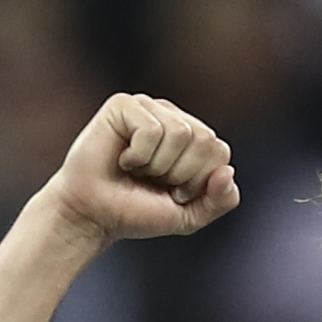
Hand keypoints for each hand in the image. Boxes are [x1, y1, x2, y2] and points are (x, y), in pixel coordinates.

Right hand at [41, 93, 239, 242]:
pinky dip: (139, 155)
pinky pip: (151, 129)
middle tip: (155, 182)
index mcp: (194, 139)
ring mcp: (149, 107)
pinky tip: (123, 159)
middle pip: (205, 139)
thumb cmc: (137, 212)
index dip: (199, 182)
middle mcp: (174, 118)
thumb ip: (219, 201)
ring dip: (158, 165)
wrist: (93, 215)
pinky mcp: (123, 105)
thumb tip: (228, 171)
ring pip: (180, 132)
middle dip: (182, 174)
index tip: (174, 193)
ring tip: (138, 170)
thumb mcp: (189, 216)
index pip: (220, 152)